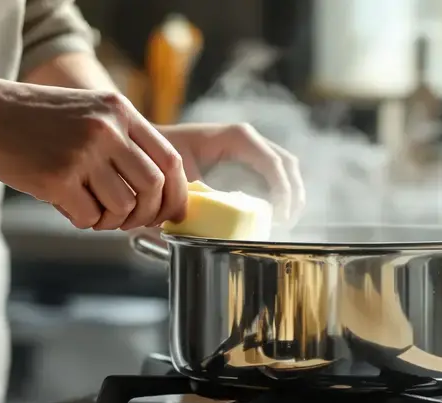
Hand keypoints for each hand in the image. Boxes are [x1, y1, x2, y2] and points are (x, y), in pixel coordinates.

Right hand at [0, 82, 187, 229]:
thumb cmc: (37, 120)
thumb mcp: (90, 113)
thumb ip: (124, 141)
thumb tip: (160, 189)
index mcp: (119, 112)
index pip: (170, 159)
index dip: (177, 194)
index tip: (172, 213)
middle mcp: (107, 129)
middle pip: (153, 188)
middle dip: (146, 214)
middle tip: (127, 220)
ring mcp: (83, 153)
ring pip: (123, 207)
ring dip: (110, 220)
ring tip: (91, 209)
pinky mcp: (58, 178)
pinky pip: (89, 217)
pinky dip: (83, 220)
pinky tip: (67, 205)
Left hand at [158, 123, 305, 223]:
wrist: (149, 149)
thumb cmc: (163, 160)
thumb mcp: (182, 180)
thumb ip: (205, 199)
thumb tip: (225, 225)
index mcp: (236, 137)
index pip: (272, 162)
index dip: (282, 190)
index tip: (280, 216)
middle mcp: (247, 139)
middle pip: (286, 164)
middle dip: (292, 194)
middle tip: (286, 223)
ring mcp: (249, 148)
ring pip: (284, 169)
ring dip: (289, 194)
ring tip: (283, 222)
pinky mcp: (246, 160)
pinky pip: (272, 174)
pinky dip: (278, 193)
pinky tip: (273, 214)